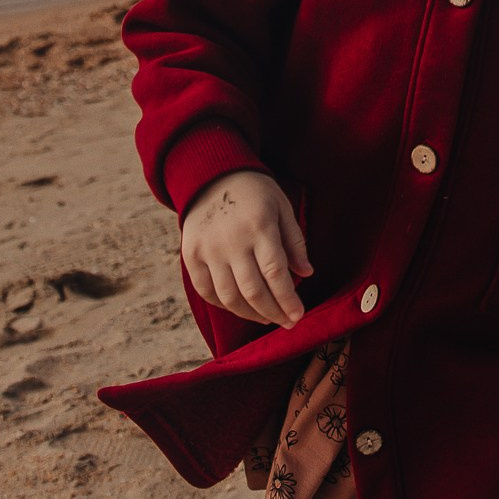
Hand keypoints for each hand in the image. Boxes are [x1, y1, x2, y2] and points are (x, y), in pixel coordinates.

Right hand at [181, 170, 312, 328]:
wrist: (212, 176)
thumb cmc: (255, 193)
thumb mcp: (282, 207)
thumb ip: (294, 241)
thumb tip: (306, 274)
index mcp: (259, 226)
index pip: (275, 273)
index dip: (288, 299)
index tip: (298, 315)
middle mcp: (232, 241)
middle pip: (253, 290)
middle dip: (274, 312)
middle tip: (287, 323)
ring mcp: (209, 250)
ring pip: (230, 297)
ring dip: (251, 314)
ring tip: (268, 317)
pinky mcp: (192, 256)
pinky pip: (208, 292)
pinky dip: (226, 306)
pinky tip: (242, 307)